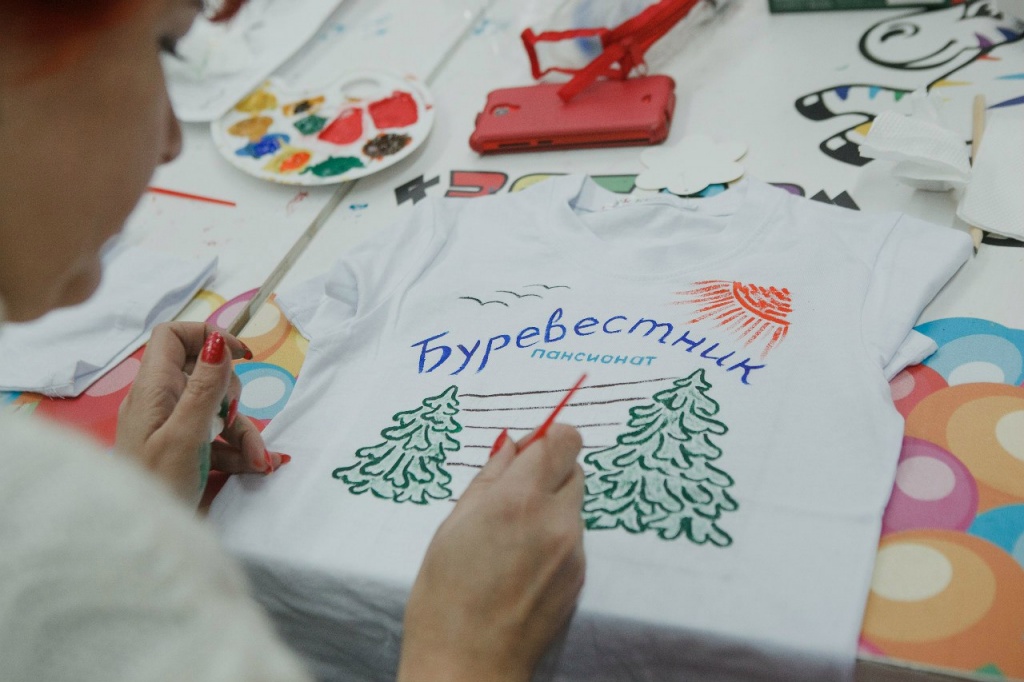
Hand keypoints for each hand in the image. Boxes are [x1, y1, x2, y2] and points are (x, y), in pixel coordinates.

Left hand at [115, 322, 286, 505]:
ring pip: (217, 409)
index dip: (207, 336)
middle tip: (237, 416)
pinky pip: (216, 437)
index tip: (239, 355)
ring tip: (259, 460)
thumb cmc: (157, 487)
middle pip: (204, 374)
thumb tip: (218, 342)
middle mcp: (160, 402)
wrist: (139, 543)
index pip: (173, 337)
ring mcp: (170, 426)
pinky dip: (238, 449)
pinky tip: (255, 467)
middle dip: (234, 394)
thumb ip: (204, 389)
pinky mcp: (182, 450)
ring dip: (243, 429)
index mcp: (154, 390)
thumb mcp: (185, 436)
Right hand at [398, 423, 585, 681]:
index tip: (528, 450)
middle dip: (549, 470)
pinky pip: (573, 535)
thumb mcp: (453, 525)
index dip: (547, 438)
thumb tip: (511, 444)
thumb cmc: (444, 596)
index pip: (561, 439)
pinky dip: (554, 535)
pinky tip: (522, 562)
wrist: (468, 663)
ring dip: (551, 504)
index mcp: (517, 499)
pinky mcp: (580, 574)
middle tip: (514, 493)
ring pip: (574, 502)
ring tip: (512, 535)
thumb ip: (489, 477)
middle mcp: (554, 519)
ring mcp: (573, 549)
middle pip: (574, 466)